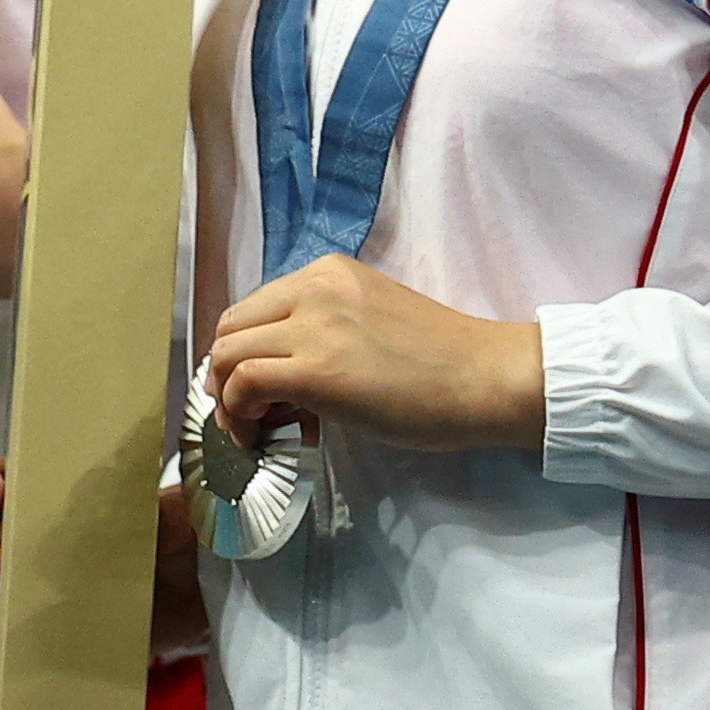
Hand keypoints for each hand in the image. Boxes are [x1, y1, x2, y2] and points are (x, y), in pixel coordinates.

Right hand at [0, 453, 197, 659]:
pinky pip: (5, 637)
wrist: (190, 610)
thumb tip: (168, 508)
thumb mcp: (174, 527)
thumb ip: (169, 517)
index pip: (11, 477)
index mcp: (60, 500)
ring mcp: (35, 589)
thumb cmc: (169, 550)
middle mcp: (35, 541)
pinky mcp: (42, 632)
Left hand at [205, 256, 543, 454]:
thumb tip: (283, 373)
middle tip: (252, 414)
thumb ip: (324, 330)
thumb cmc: (442, 361)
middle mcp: (313, 288)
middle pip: (229, 328)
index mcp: (328, 273)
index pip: (253, 308)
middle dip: (225, 375)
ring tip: (258, 430)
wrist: (484, 377)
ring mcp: (313, 326)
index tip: (261, 391)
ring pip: (225, 355)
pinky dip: (238, 414)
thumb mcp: (370, 322)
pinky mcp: (315, 370)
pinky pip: (242, 384)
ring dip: (228, 399)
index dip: (244, 353)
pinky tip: (263, 436)